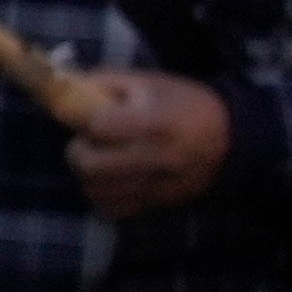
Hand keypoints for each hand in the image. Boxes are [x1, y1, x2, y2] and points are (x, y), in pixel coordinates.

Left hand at [72, 64, 236, 215]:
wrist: (230, 140)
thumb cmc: (184, 104)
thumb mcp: (151, 83)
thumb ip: (104, 82)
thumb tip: (61, 88)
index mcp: (158, 122)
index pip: (98, 126)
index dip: (88, 121)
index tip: (95, 118)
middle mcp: (159, 158)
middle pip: (88, 164)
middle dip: (78, 151)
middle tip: (89, 143)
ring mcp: (158, 186)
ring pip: (94, 190)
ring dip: (87, 174)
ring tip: (100, 159)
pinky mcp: (157, 204)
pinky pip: (110, 209)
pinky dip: (101, 195)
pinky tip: (111, 179)